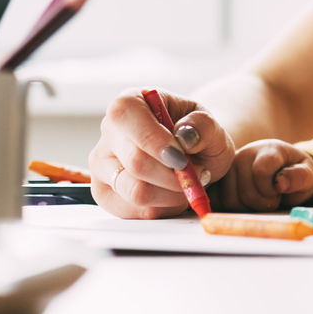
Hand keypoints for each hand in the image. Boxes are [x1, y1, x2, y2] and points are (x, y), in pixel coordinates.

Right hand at [89, 88, 235, 218]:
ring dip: (171, 195)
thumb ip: (203, 125)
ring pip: (134, 191)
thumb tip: (184, 136)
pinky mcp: (104, 193)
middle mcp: (108, 131)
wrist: (193, 154)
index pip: (127, 116)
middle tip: (199, 174)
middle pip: (135, 161)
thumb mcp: (210, 124)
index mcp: (130, 101)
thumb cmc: (198, 135)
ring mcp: (101, 164)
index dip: (156, 141)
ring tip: (187, 184)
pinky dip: (162, 208)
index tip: (183, 159)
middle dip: (174, 175)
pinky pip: (132, 211)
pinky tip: (174, 196)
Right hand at [214, 140, 312, 210]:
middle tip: (273, 199)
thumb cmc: (296, 173)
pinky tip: (246, 203)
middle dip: (262, 203)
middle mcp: (245, 155)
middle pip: (245, 191)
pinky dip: (233, 209)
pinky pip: (219, 202)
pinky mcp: (220, 181)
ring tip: (260, 199)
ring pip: (230, 199)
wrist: (285, 170)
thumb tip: (281, 183)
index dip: (270, 190)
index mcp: (269, 149)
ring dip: (248, 207)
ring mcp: (229, 167)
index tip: (279, 192)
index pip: (261, 171)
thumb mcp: (308, 174)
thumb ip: (299, 176)